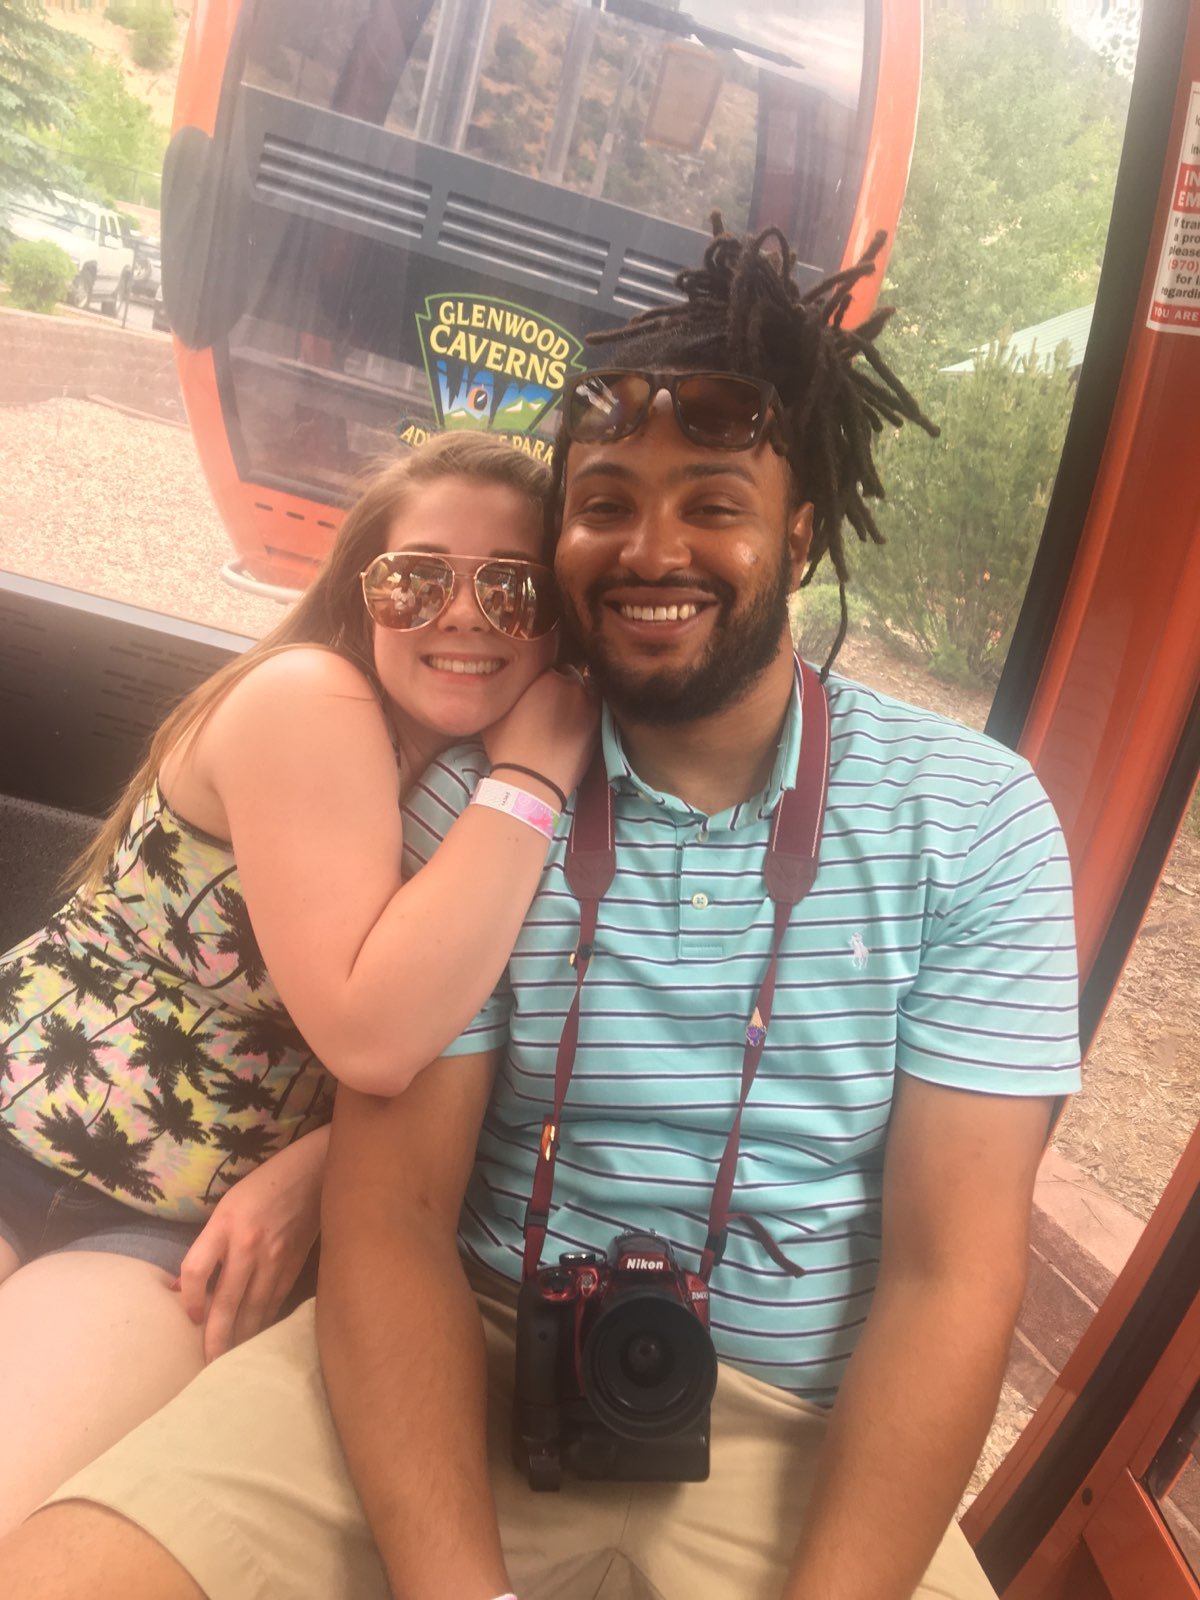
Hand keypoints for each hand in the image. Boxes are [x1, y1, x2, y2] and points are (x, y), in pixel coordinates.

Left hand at [173, 1128, 325, 1361]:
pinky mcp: (293, 1266)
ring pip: (252, 1310)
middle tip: (206, 1368)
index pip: (195, 1270)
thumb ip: (206, 1245)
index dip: (188, 1299)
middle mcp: (248, 1245)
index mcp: (225, 1225)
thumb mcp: (225, 1207)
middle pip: (224, 1302)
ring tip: (228, 1364)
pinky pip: (274, 1303)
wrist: (313, 1173)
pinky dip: (263, 1323)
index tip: (190, 1319)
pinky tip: (256, 1340)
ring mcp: (274, 1259)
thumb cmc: (262, 1187)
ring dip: (239, 1339)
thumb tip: (179, 1286)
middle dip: (215, 1339)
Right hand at [483, 664, 598, 799]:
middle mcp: (570, 683)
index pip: (546, 664)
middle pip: (568, 673)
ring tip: (565, 710)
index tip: (535, 688)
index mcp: (544, 674)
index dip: (540, 676)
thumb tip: (506, 679)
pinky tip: (576, 720)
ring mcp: (588, 702)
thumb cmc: (507, 747)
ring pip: (584, 688)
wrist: (532, 781)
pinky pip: (595, 706)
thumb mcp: (495, 712)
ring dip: (576, 694)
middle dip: (560, 682)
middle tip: (549, 699)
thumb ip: (505, 688)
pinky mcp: (598, 722)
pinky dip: (587, 708)